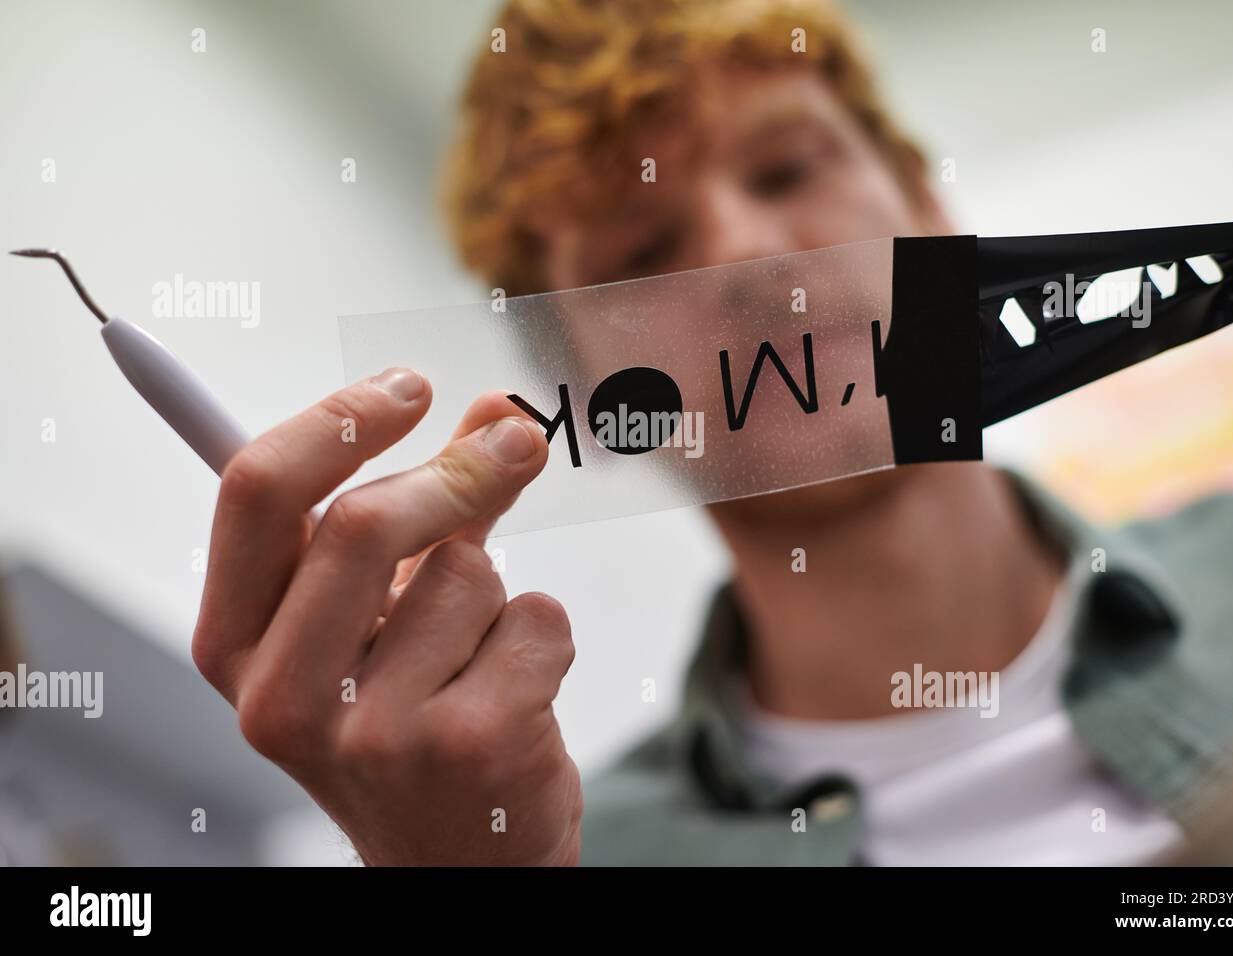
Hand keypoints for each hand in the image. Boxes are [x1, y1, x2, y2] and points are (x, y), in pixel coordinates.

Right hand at [191, 368, 580, 865]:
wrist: (460, 857)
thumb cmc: (412, 719)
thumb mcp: (384, 616)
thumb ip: (430, 507)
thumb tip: (496, 408)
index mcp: (236, 645)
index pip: (255, 493)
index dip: (336, 419)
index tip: (407, 384)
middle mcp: (282, 695)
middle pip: (363, 521)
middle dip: (459, 469)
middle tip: (517, 439)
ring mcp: (374, 731)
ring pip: (468, 571)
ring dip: (495, 592)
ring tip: (476, 660)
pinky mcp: (469, 747)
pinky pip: (536, 618)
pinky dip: (543, 637)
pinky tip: (514, 698)